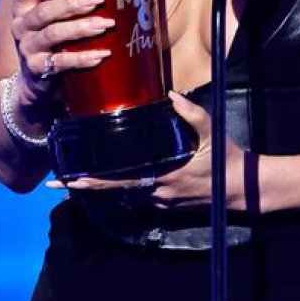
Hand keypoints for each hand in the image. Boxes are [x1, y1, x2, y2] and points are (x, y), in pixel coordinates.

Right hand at [11, 0, 113, 106]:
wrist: (38, 87)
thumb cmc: (58, 41)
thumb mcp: (58, 19)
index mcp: (24, 6)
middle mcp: (21, 25)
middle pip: (44, 10)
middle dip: (71, 4)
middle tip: (98, 0)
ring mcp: (27, 49)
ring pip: (53, 34)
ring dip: (80, 28)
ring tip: (105, 25)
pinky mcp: (37, 71)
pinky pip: (60, 63)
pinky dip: (82, 58)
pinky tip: (101, 55)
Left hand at [47, 91, 247, 209]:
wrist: (240, 188)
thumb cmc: (225, 158)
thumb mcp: (211, 131)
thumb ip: (190, 113)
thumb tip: (171, 95)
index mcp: (163, 177)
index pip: (120, 183)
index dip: (94, 182)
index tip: (70, 180)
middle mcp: (157, 195)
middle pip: (116, 192)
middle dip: (88, 185)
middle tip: (59, 182)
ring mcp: (162, 203)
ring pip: (127, 194)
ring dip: (106, 186)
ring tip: (81, 175)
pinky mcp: (167, 205)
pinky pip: (141, 196)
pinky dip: (126, 187)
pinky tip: (116, 176)